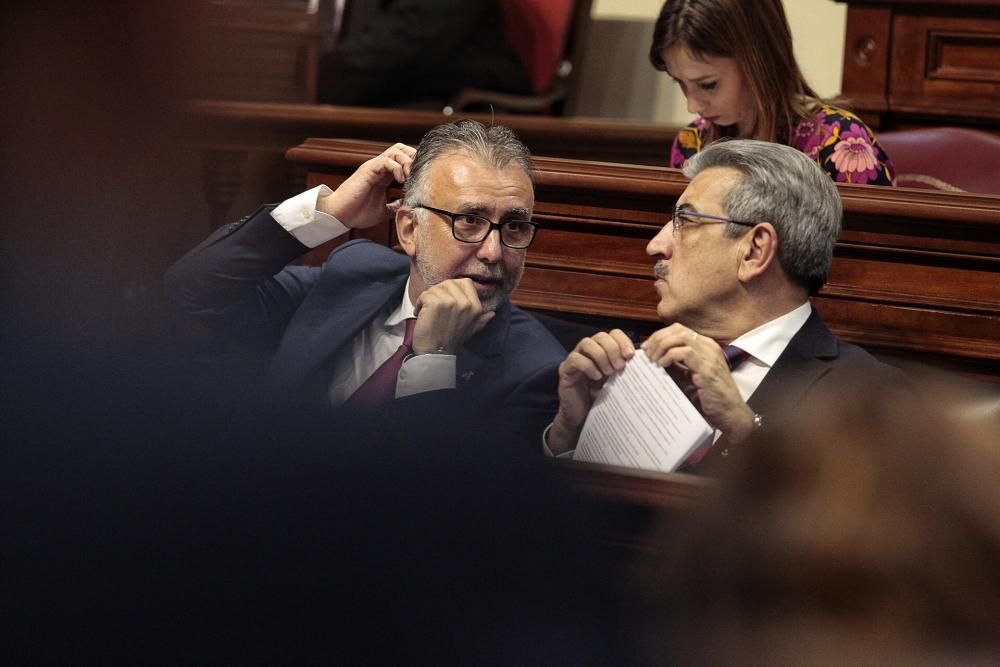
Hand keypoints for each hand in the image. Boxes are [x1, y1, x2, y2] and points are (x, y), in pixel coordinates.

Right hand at [317, 143, 415, 228]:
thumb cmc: (357, 213)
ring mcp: (374, 167)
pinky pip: (386, 160)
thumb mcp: (384, 212)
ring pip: (396, 150)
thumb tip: (409, 205)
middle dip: (414, 158)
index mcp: (384, 176)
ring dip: (407, 161)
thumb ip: (395, 206)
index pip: (404, 161)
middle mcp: (380, 168)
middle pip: (402, 149)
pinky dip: (397, 167)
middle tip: (419, 173)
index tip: (422, 178)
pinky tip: (400, 180)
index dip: (415, 166)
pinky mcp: (368, 170)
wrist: (339, 216)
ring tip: (410, 176)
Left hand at [411, 279, 494, 354]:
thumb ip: (481, 320)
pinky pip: (425, 294)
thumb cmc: (451, 341)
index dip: (453, 287)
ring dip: (427, 298)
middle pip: (449, 283)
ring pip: (435, 288)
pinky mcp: (435, 303)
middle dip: (439, 292)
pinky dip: (419, 303)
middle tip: (434, 306)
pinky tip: (421, 314)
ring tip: (426, 312)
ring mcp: (450, 301)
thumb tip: (492, 314)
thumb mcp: (470, 330)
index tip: (445, 298)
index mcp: (475, 307)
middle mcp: (465, 302)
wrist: (436, 354)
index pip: (466, 282)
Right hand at [548, 329, 634, 453]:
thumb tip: (645, 363)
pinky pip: (575, 358)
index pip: (613, 334)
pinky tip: (596, 377)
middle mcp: (589, 352)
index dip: (623, 341)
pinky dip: (588, 366)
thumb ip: (626, 371)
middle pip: (601, 335)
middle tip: (620, 367)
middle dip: (613, 349)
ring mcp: (576, 358)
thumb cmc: (601, 399)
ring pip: (587, 342)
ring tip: (608, 372)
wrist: (582, 417)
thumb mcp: (618, 382)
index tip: (630, 356)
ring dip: (601, 356)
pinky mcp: (565, 369)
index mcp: (603, 352)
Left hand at [640, 324, 755, 443]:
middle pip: (677, 329)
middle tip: (647, 352)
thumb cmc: (709, 396)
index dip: (660, 335)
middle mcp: (709, 346)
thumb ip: (677, 365)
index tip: (647, 348)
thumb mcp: (690, 376)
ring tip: (654, 359)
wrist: (730, 412)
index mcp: (705, 346)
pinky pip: (685, 352)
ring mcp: (709, 356)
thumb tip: (653, 357)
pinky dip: (669, 355)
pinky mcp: (707, 368)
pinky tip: (663, 365)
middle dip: (658, 338)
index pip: (678, 329)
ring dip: (662, 346)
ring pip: (680, 337)